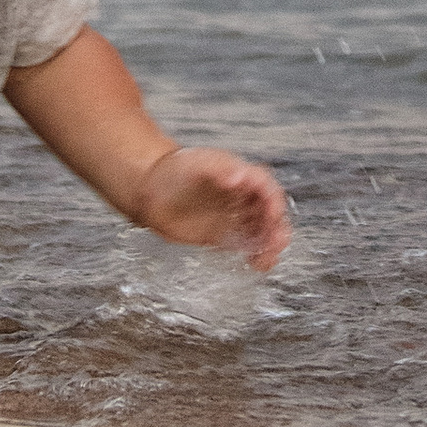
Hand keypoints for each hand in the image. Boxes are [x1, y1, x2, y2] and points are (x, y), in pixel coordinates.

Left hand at [132, 147, 292, 272]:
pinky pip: (247, 245)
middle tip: (275, 243)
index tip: (272, 216)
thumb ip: (220, 168)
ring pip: (263, 231)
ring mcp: (233, 216)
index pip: (266, 188)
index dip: (274, 202)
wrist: (149, 190)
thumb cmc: (172, 170)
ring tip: (266, 259)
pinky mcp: (224, 236)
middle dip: (277, 228)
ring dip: (270, 244)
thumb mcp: (196, 163)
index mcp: (240, 175)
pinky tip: (256, 263)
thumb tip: (239, 176)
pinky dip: (256, 254)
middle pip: (270, 212)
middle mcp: (241, 196)